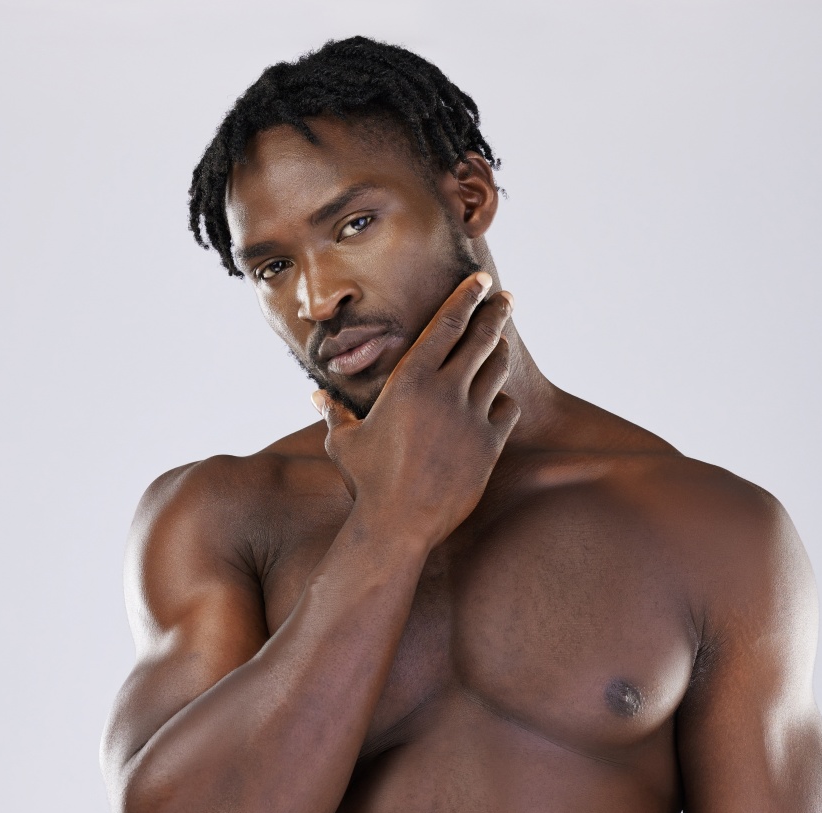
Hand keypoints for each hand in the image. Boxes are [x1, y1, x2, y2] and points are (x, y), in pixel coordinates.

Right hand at [313, 272, 518, 548]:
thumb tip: (315, 396)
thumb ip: (334, 412)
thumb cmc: (366, 481)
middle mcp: (446, 390)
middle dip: (495, 312)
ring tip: (499, 344)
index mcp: (411, 379)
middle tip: (505, 299)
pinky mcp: (489, 445)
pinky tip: (496, 401)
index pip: (447, 323)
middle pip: (482, 337)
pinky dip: (502, 400)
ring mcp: (472, 417)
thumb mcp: (344, 442)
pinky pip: (507, 408)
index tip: (482, 280)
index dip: (467, 296)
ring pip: (497, 369)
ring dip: (499, 352)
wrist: (398, 524)